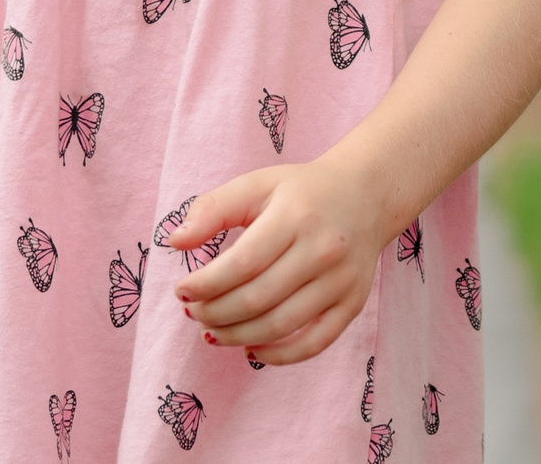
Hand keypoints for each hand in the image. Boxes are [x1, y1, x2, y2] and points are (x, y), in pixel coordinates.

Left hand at [168, 159, 386, 364]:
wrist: (366, 195)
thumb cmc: (301, 191)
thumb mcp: (256, 184)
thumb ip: (213, 208)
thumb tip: (175, 242)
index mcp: (296, 215)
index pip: (242, 263)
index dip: (206, 284)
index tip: (182, 290)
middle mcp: (323, 250)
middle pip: (259, 298)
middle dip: (216, 313)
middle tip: (193, 312)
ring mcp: (341, 281)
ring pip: (282, 325)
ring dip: (238, 337)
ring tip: (211, 332)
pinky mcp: (353, 304)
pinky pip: (314, 343)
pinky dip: (279, 356)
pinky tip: (250, 350)